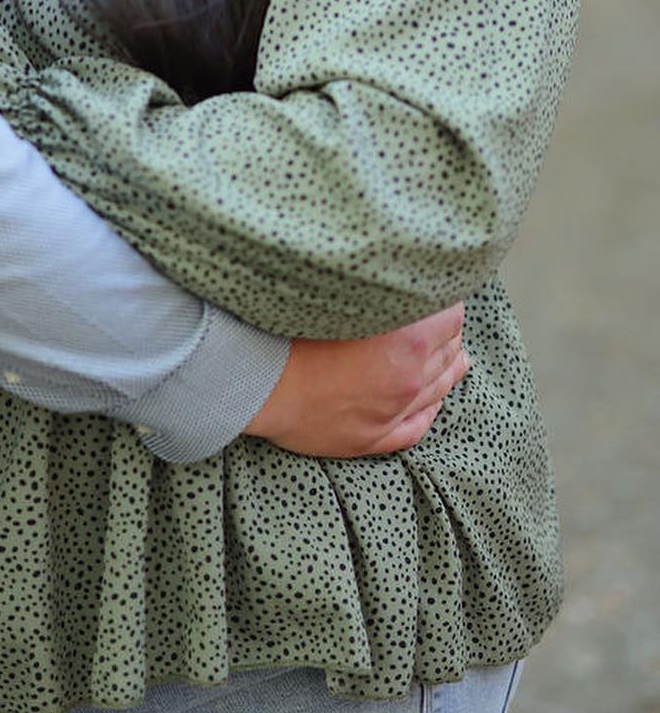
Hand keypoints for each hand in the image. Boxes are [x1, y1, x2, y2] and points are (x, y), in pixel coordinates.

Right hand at [243, 303, 468, 457]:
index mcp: (406, 341)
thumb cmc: (287, 331)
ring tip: (457, 357)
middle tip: (444, 320)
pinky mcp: (373, 438)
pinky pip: (417, 426)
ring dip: (448, 370)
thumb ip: (375, 286)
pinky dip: (430, 411)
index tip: (438, 292)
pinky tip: (434, 402)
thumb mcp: (338, 294)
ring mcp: (392, 412)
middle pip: (448, 351)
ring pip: (438, 389)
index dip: (446, 300)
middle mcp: (408, 378)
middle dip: (449, 334)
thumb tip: (396, 274)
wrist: (256, 382)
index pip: (450, 316)